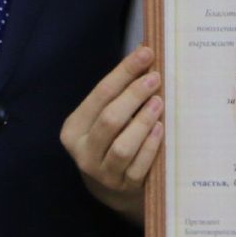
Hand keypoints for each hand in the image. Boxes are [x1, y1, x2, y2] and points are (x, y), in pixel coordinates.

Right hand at [58, 45, 162, 220]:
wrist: (112, 187)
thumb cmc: (113, 138)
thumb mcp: (107, 115)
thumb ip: (121, 88)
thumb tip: (145, 49)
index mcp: (74, 128)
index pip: (100, 94)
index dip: (124, 72)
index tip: (146, 53)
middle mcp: (83, 151)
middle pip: (109, 119)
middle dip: (134, 95)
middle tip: (156, 78)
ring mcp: (103, 173)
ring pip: (122, 147)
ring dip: (142, 123)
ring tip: (159, 103)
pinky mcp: (123, 187)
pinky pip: (138, 167)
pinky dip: (150, 147)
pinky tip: (161, 129)